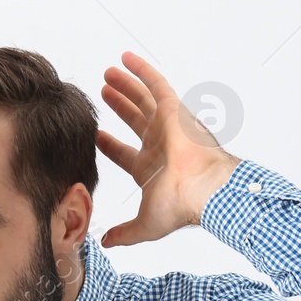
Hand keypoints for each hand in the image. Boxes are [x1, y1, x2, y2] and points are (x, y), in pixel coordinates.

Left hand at [97, 51, 240, 246]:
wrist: (204, 188)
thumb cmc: (182, 205)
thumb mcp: (145, 224)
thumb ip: (125, 233)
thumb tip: (107, 242)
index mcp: (153, 170)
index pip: (126, 154)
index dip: (110, 146)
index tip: (97, 136)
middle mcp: (160, 145)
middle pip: (136, 121)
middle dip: (120, 107)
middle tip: (104, 93)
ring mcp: (168, 126)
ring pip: (144, 100)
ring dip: (127, 87)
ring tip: (108, 74)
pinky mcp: (174, 110)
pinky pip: (156, 83)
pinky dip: (142, 70)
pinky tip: (126, 58)